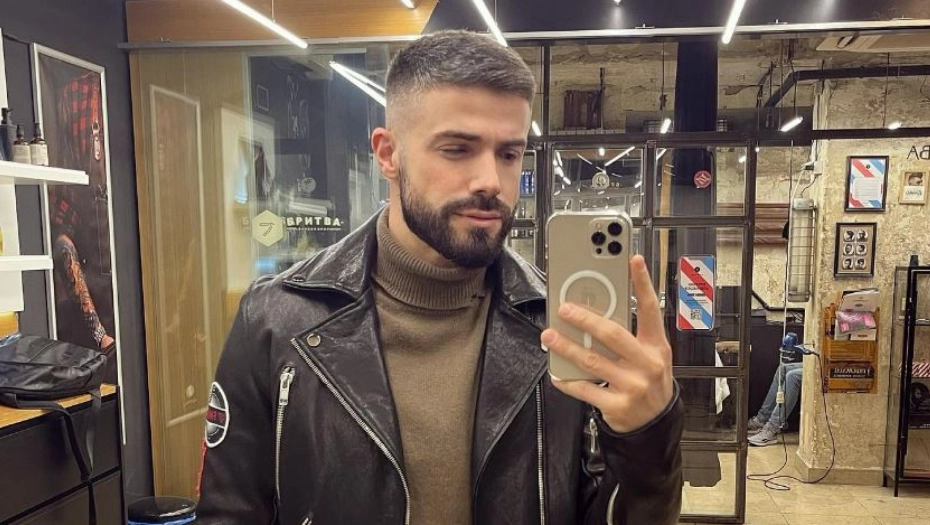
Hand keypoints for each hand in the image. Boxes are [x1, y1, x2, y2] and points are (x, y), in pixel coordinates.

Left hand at [541, 255, 673, 433]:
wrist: (655, 425)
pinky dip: (567, 380)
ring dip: (567, 346)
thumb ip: (630, 334)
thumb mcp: (650, 355)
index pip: (651, 309)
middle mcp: (647, 364)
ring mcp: (633, 386)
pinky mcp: (617, 406)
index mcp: (657, 346)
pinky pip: (585, 389)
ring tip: (549, 336)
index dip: (643, 283)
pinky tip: (556, 372)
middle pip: (613, 334)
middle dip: (586, 319)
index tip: (633, 260)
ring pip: (592, 360)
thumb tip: (596, 309)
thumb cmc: (648, 381)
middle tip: (564, 309)